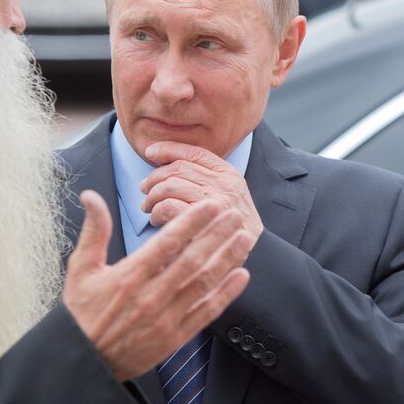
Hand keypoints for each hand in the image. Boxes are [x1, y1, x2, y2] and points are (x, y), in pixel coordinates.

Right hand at [63, 191, 252, 380]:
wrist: (87, 360)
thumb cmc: (83, 313)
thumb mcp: (81, 269)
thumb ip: (94, 231)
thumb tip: (91, 197)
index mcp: (129, 277)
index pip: (167, 243)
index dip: (192, 221)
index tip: (211, 205)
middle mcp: (151, 296)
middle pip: (192, 260)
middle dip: (217, 234)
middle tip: (235, 215)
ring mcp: (166, 318)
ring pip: (203, 283)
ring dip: (226, 259)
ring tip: (243, 238)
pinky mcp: (174, 337)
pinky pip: (206, 312)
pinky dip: (225, 294)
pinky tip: (240, 277)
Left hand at [140, 141, 263, 244]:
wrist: (259, 254)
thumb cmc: (234, 227)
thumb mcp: (229, 196)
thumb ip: (206, 180)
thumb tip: (168, 166)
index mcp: (229, 174)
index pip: (194, 153)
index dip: (168, 149)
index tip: (151, 152)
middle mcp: (224, 185)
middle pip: (177, 168)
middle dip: (154, 178)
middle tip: (145, 189)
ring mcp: (215, 203)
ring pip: (170, 186)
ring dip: (152, 197)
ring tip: (148, 207)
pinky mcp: (204, 223)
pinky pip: (169, 207)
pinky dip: (157, 212)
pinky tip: (156, 219)